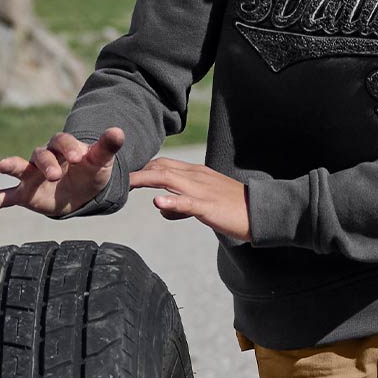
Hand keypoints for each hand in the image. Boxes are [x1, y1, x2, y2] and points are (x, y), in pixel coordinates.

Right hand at [0, 127, 125, 216]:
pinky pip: (5, 197)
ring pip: (20, 168)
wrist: (82, 192)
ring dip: (11, 166)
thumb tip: (120, 132)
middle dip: (47, 163)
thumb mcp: (101, 161)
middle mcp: (43, 158)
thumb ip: (107, 147)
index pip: (62, 142)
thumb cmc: (91, 172)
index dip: (69, 147)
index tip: (79, 157)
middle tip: (55, 174)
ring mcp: (31, 176)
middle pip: (41, 154)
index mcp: (62, 147)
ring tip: (1, 166)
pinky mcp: (25, 195)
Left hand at [128, 157, 250, 241]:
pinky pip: (187, 203)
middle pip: (160, 168)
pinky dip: (171, 202)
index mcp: (196, 174)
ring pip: (169, 179)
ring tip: (127, 184)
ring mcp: (202, 191)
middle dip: (137, 172)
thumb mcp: (204, 202)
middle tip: (116, 179)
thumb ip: (182, 204)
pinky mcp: (209, 207)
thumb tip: (163, 208)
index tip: (125, 175)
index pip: (163, 165)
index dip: (142, 168)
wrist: (262, 212)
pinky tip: (158, 202)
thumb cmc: (233, 208)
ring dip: (145, 180)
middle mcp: (196, 177)